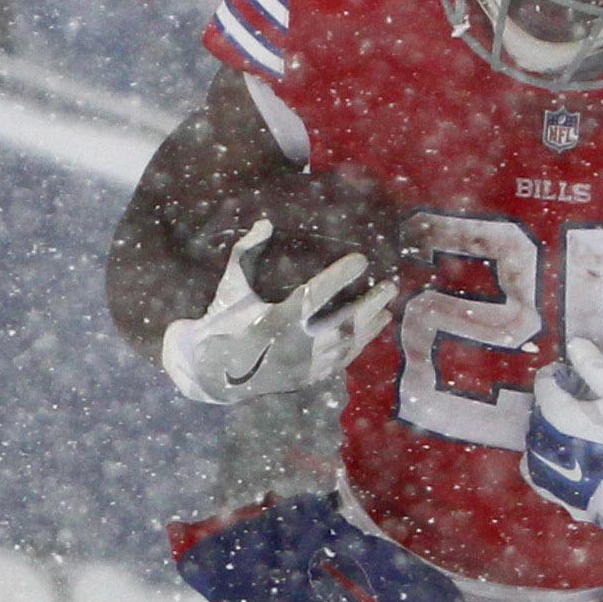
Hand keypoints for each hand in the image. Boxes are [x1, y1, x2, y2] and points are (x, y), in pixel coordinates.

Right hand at [159, 218, 397, 405]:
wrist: (212, 372)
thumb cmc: (223, 322)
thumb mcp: (230, 288)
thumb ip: (246, 253)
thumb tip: (265, 223)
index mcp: (275, 320)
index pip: (315, 294)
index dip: (340, 276)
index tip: (362, 258)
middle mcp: (295, 345)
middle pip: (343, 322)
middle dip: (370, 303)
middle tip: (390, 285)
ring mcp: (304, 365)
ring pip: (347, 344)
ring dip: (371, 325)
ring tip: (388, 307)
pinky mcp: (307, 378)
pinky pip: (341, 361)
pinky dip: (359, 345)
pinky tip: (372, 331)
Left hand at [523, 338, 602, 529]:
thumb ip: (595, 367)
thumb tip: (575, 342)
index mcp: (553, 410)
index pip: (545, 380)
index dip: (562, 375)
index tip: (580, 381)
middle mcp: (536, 434)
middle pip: (541, 407)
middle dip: (558, 402)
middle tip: (587, 408)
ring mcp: (536, 461)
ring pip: (537, 433)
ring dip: (553, 427)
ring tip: (581, 433)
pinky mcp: (541, 483)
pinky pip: (534, 460)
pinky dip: (547, 453)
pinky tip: (568, 455)